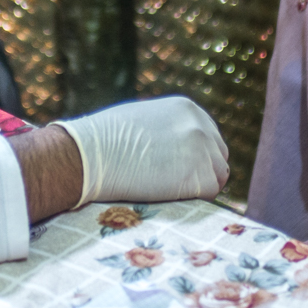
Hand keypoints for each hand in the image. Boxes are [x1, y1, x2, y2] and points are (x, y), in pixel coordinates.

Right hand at [57, 96, 228, 206]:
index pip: (208, 136)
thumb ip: (165, 128)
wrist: (89, 155)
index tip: (182, 169)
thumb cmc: (103, 140)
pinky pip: (209, 193)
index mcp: (187, 109)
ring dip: (199, 186)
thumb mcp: (142, 119)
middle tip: (178, 186)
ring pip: (217, 176)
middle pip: (217, 156)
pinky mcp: (200, 177)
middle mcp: (200, 126)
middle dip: (202, 170)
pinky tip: (169, 197)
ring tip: (171, 193)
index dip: (197, 156)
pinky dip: (194, 199)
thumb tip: (172, 149)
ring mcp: (203, 151)